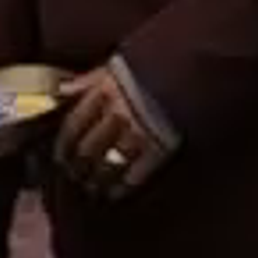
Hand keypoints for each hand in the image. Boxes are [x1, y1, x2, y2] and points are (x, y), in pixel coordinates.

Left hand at [54, 63, 169, 201]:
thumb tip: (63, 90)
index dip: (64, 145)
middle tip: (74, 177)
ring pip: (109, 164)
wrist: (197, 64)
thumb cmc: (155, 63)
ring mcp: (139, 133)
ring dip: (97, 179)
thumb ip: (90, 80)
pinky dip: (123, 186)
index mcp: (104, 92)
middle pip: (88, 149)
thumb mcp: (118, 63)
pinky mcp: (161, 148)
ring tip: (92, 188)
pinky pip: (137, 173)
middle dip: (77, 167)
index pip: (74, 125)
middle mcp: (117, 115)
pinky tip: (116, 193)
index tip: (60, 157)